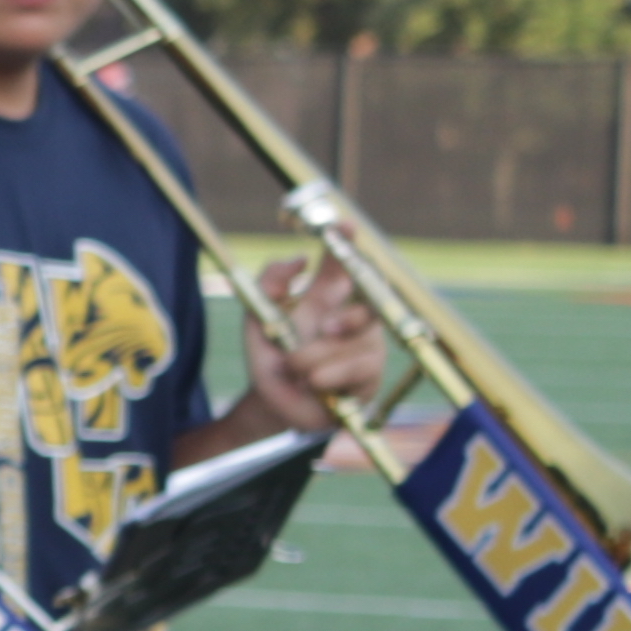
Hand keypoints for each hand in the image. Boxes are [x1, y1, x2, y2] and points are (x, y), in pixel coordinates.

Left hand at [240, 245, 383, 438]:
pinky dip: (327, 377)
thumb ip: (269, 283)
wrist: (273, 404)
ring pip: (353, 344)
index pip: (344, 264)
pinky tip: (314, 385)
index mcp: (327, 299)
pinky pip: (358, 370)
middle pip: (371, 302)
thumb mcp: (258, 319)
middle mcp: (353, 319)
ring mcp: (367, 348)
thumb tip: (298, 260)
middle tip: (327, 326)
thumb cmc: (271, 357)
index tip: (345, 226)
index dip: (347, 243)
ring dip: (316, 357)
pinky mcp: (372, 377)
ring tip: (296, 369)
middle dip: (351, 315)